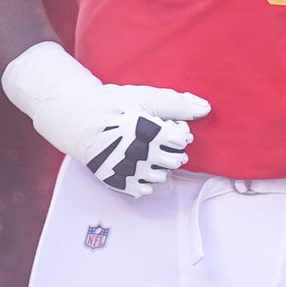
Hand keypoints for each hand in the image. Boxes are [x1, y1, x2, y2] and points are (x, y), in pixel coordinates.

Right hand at [1, 42, 210, 196]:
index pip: (181, 140)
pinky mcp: (118, 181)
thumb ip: (177, 104)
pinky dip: (146, 180)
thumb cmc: (114, 105)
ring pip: (161, 177)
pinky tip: (140, 165)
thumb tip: (205, 108)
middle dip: (173, 150)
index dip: (179, 131)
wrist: (80, 120)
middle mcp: (139, 154)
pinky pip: (143, 189)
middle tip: (161, 140)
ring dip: (162, 166)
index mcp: (148, 131)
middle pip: (175, 161)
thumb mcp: (146, 97)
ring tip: (150, 152)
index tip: (169, 125)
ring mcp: (128, 170)